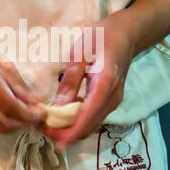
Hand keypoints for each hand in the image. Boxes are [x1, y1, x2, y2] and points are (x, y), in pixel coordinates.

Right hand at [0, 30, 41, 132]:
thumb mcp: (0, 59)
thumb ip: (17, 82)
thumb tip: (34, 102)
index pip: (10, 105)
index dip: (29, 114)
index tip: (42, 113)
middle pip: (3, 122)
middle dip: (23, 123)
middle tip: (35, 117)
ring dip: (13, 124)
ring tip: (24, 114)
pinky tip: (3, 109)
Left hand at [42, 11, 136, 147]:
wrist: (127, 34)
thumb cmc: (102, 37)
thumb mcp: (79, 53)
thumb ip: (70, 80)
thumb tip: (58, 106)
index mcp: (104, 86)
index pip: (86, 119)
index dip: (68, 132)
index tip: (48, 135)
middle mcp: (112, 99)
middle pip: (88, 127)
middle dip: (65, 133)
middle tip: (42, 127)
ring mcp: (114, 102)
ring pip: (91, 125)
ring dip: (71, 129)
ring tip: (49, 123)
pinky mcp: (111, 101)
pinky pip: (94, 118)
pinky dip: (78, 122)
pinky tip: (62, 115)